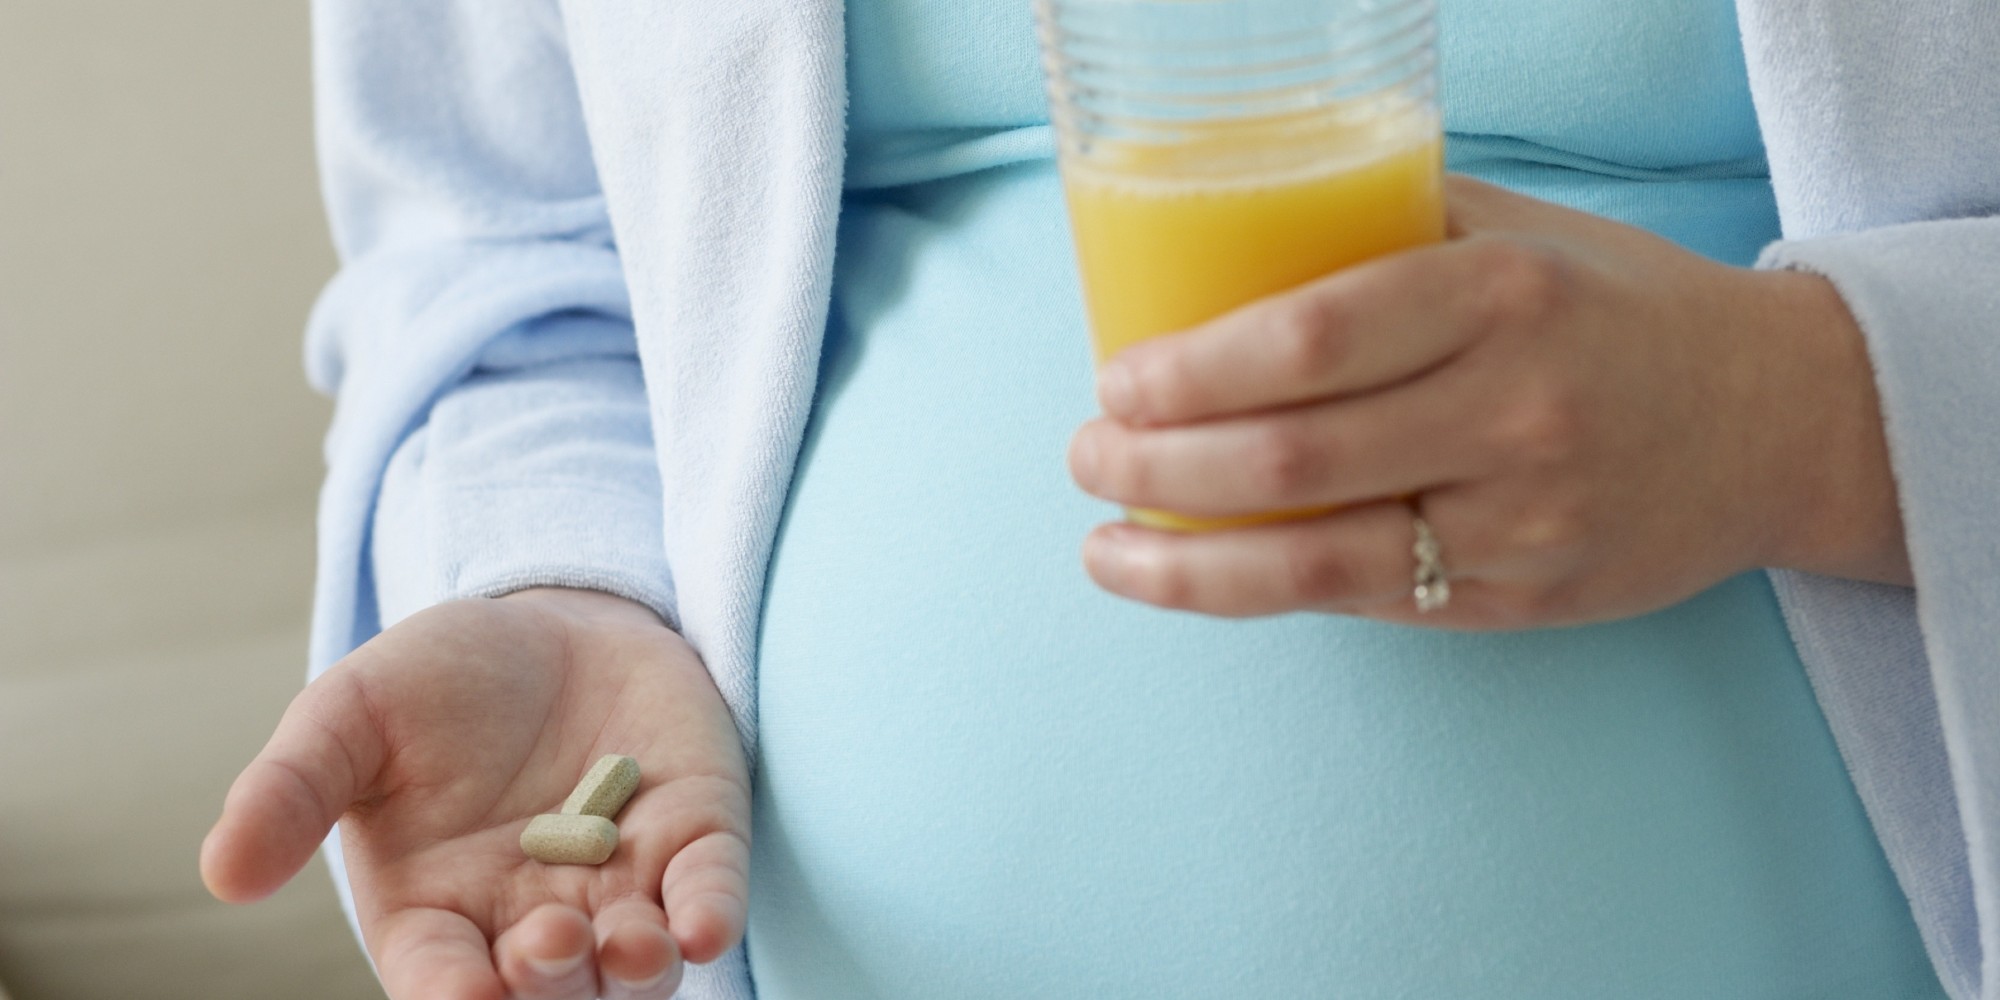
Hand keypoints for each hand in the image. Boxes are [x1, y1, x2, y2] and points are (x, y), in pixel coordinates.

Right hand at [200, 588, 748, 999]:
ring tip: (631, 943)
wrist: (550, 619)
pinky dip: (710, 915)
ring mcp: (622, 887)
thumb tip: (222, 874)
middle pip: (548, 992)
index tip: (462, 996)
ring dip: (638, 970)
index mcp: (440, 915)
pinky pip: (709, 894)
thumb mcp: (349, 717)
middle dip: (551, 985)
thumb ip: (291, 790)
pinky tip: (706, 928)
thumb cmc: (435, 683)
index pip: (443, 984)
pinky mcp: (694, 837)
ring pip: (636, 969)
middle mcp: (533, 922)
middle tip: (546, 944)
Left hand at [1068, 176, 1909, 627]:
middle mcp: (1514, 411)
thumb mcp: (1518, 233)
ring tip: (1107, 546)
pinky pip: (1368, 602)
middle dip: (1154, 464)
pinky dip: (1265, 592)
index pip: (1307, 338)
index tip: (1116, 379)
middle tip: (1087, 456)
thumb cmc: (1618, 309)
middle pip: (1287, 457)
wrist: (1775, 419)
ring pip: (1315, 560)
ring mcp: (1524, 521)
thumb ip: (1383, 230)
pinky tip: (1200, 573)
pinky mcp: (1527, 601)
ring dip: (1183, 562)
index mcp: (1500, 295)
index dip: (1189, 370)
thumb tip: (1222, 240)